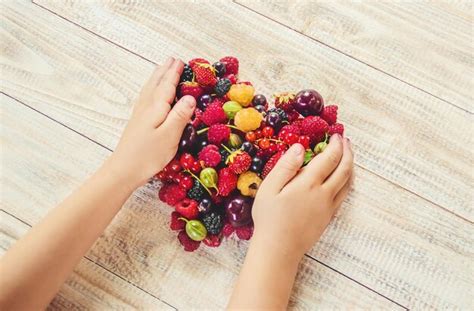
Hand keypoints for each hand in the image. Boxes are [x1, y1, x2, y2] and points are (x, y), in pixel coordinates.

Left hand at [105, 58, 195, 189]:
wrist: (124, 169)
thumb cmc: (149, 155)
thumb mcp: (170, 136)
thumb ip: (180, 115)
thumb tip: (190, 97)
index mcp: (156, 107)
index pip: (167, 85)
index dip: (174, 73)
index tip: (181, 61)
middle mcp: (146, 107)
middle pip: (156, 84)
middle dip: (165, 71)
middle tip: (172, 59)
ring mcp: (140, 114)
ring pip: (149, 89)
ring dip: (157, 77)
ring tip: (162, 69)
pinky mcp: (137, 122)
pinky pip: (146, 97)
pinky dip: (150, 89)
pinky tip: (150, 93)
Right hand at [252, 134, 353, 261]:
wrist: (279, 249)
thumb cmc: (269, 218)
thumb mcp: (269, 188)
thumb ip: (285, 166)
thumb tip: (299, 147)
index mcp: (309, 184)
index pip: (329, 158)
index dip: (335, 145)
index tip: (336, 135)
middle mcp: (324, 194)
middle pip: (344, 169)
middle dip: (347, 153)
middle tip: (346, 141)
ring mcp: (328, 207)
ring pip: (347, 183)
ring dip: (350, 166)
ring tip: (348, 156)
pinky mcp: (328, 217)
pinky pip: (344, 195)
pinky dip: (348, 182)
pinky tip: (343, 180)